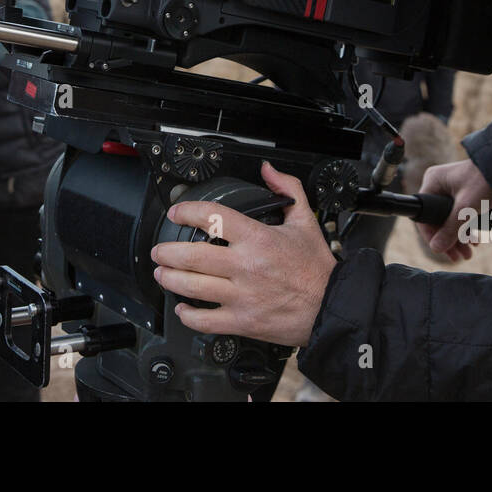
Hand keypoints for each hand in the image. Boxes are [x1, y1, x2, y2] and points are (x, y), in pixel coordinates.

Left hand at [150, 161, 338, 346]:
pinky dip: (188, 314)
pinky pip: (205, 320)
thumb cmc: (317, 269)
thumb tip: (268, 170)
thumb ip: (286, 189)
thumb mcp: (305, 221)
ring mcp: (242, 296)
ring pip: (192, 286)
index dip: (188, 211)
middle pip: (192, 255)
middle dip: (167, 251)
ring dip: (170, 278)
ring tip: (162, 273)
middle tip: (160, 249)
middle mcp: (246, 266)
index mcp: (258, 239)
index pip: (213, 217)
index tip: (177, 212)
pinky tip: (182, 308)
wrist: (331, 306)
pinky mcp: (242, 322)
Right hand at [416, 158, 491, 262]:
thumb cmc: (484, 180)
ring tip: (469, 252)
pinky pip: (459, 214)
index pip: (424, 215)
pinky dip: (466, 227)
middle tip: (459, 256)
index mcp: (432, 182)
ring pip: (450, 219)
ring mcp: (451, 189)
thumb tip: (436, 249)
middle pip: (438, 219)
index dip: (432, 235)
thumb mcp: (466, 208)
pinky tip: (475, 239)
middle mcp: (438, 185)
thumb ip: (450, 229)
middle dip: (449, 240)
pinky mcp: (463, 193)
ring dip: (459, 236)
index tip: (441, 250)